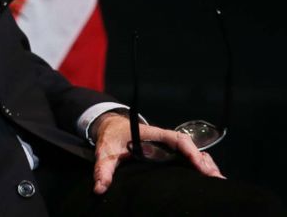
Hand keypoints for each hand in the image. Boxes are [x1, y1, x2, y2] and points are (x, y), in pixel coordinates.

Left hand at [90, 112, 224, 193]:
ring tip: (216, 181)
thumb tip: (99, 189)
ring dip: (204, 164)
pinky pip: (186, 156)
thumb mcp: (104, 151)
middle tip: (216, 180)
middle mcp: (162, 138)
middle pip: (190, 147)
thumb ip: (102, 169)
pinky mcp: (167, 151)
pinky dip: (198, 165)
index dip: (191, 151)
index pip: (177, 138)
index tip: (201, 166)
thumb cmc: (110, 137)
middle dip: (204, 162)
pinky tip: (206, 178)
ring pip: (191, 151)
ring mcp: (166, 144)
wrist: (110, 127)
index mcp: (151, 134)